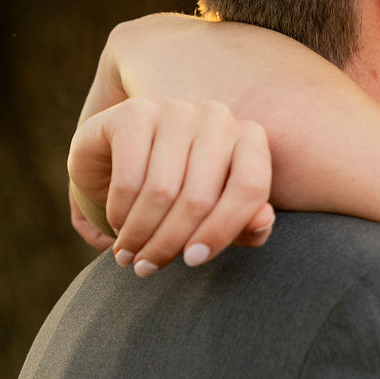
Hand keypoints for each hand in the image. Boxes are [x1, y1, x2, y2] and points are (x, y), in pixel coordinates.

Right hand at [67, 97, 274, 275]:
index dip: (222, 231)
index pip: (250, 187)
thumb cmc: (183, 193)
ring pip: (162, 191)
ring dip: (140, 234)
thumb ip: (247, 224)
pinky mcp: (134, 113)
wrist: (121, 159)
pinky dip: (120, 212)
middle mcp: (217, 117)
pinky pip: (130, 179)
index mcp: (250, 138)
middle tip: (147, 268)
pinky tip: (117, 226)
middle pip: (201, 197)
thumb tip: (262, 220)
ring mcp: (176, 110)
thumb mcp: (217, 215)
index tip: (194, 261)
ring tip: (129, 256)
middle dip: (169, 243)